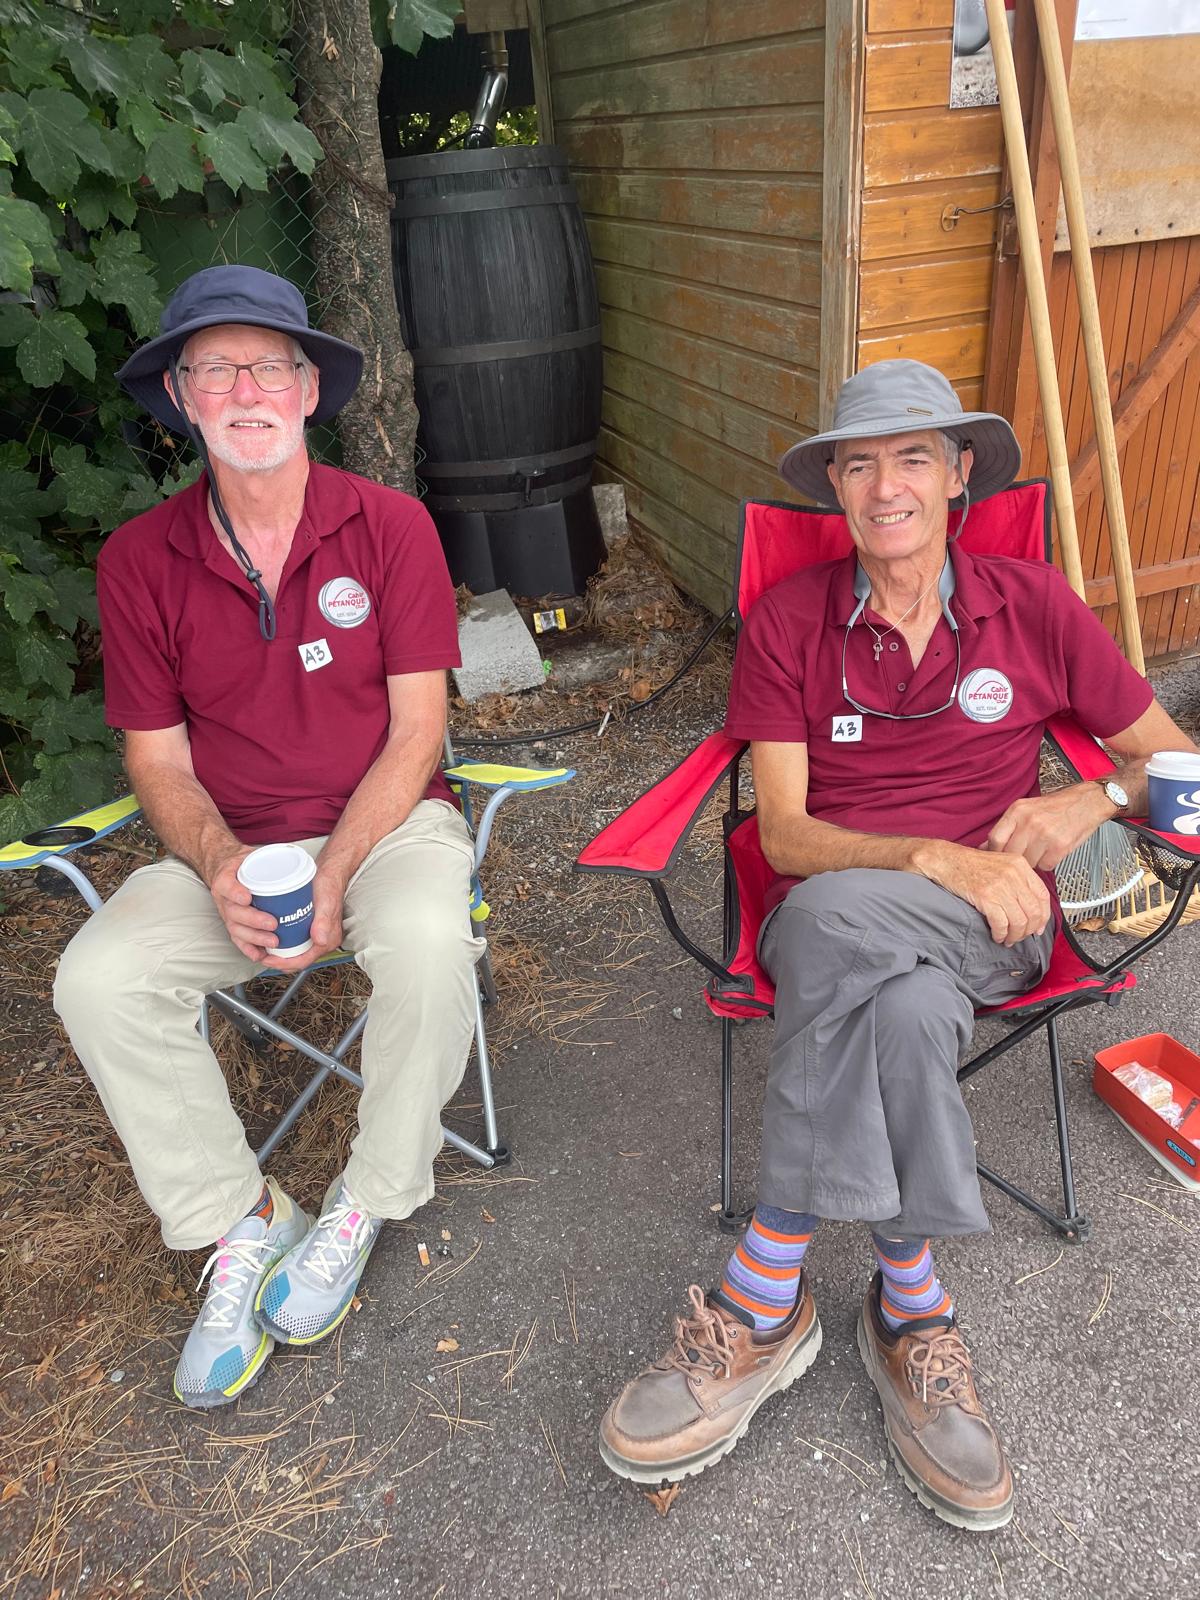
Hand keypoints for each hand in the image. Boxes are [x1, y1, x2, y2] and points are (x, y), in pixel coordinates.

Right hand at [208, 847, 280, 961]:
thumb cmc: (243, 863)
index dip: (235, 893)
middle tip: (272, 923)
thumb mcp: (251, 853)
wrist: (227, 869)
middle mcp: (223, 898)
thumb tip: (297, 862)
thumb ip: (269, 857)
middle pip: (234, 913)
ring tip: (273, 941)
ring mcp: (227, 914)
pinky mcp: (233, 924)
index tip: (247, 897)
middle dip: (254, 920)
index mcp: (225, 878)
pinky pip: (238, 940)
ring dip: (254, 938)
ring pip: (236, 929)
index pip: (227, 885)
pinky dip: (248, 949)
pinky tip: (260, 955)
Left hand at [259, 868, 344, 970]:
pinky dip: (285, 944)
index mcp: (328, 940)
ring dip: (281, 954)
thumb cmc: (329, 886)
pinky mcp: (312, 927)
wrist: (331, 873)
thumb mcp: (326, 903)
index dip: (284, 963)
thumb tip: (320, 941)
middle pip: (299, 959)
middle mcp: (323, 940)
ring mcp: (317, 934)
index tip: (268, 960)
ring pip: (297, 951)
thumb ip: (324, 922)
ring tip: (263, 948)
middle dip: (280, 961)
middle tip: (261, 956)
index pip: (304, 960)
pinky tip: (272, 938)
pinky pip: (297, 942)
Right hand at [914, 839, 1051, 946]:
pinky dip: (1000, 934)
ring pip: (1019, 921)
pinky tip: (996, 935)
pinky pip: (1001, 923)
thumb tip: (1030, 907)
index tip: (1039, 928)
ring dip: (1015, 935)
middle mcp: (1013, 874)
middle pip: (1034, 911)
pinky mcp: (985, 896)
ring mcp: (1000, 885)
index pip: (1043, 895)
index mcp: (1020, 865)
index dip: (1043, 916)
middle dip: (1029, 930)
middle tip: (1021, 937)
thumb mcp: (1001, 865)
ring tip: (1007, 939)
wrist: (945, 860)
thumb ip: (1018, 880)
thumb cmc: (969, 864)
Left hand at [986, 785, 1111, 871]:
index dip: (994, 852)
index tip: (998, 857)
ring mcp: (1045, 834)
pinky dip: (1047, 863)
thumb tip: (984, 847)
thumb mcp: (1026, 809)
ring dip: (1033, 861)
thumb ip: (1006, 827)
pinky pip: (1045, 866)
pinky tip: (1052, 851)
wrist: (1087, 802)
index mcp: (1018, 810)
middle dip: (1015, 858)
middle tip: (1023, 855)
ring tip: (1041, 849)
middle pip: (1010, 853)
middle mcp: (1029, 821)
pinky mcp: (1060, 846)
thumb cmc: (1055, 807)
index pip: (995, 839)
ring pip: (1027, 862)